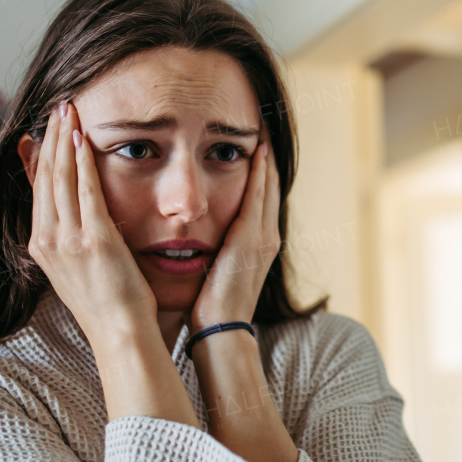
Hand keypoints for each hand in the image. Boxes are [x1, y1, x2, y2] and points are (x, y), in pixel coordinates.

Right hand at [27, 101, 157, 347]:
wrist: (120, 333)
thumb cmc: (109, 302)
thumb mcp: (79, 265)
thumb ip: (73, 233)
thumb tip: (72, 207)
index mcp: (42, 246)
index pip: (37, 188)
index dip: (41, 153)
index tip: (46, 126)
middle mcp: (47, 240)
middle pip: (44, 176)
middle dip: (50, 138)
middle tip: (58, 107)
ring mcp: (68, 241)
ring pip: (59, 178)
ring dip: (63, 140)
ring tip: (68, 111)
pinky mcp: (93, 240)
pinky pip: (85, 192)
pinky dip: (82, 163)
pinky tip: (82, 139)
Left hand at [192, 135, 280, 327]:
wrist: (220, 330)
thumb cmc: (210, 309)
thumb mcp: (214, 275)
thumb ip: (212, 254)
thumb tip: (191, 242)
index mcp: (258, 247)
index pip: (262, 202)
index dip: (260, 176)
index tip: (254, 151)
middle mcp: (267, 238)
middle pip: (270, 189)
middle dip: (267, 162)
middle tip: (264, 132)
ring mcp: (263, 238)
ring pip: (268, 188)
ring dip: (266, 160)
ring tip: (263, 134)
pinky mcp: (252, 238)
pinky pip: (258, 195)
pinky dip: (260, 172)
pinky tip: (257, 151)